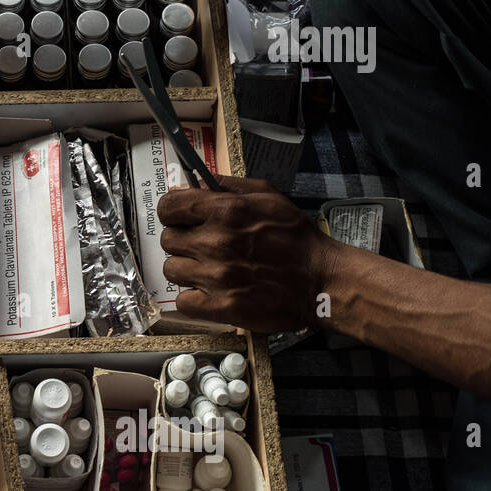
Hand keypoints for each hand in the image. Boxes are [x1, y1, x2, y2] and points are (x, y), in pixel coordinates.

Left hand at [156, 176, 340, 332]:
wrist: (321, 280)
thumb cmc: (295, 236)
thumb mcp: (266, 195)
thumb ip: (226, 185)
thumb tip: (190, 184)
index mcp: (226, 211)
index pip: (169, 207)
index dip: (173, 212)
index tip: (181, 218)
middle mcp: (216, 242)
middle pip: (168, 240)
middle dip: (183, 241)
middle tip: (204, 246)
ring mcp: (217, 277)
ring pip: (172, 270)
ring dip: (187, 270)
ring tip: (210, 270)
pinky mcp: (221, 307)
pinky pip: (183, 302)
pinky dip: (193, 299)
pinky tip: (210, 292)